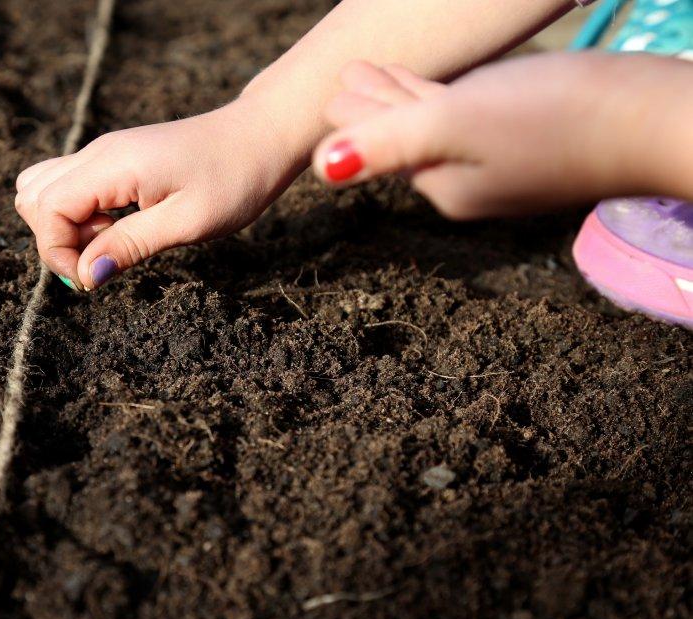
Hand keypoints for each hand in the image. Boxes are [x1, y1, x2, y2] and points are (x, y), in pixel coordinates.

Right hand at [15, 97, 303, 289]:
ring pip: (44, 188)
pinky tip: (117, 227)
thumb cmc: (233, 179)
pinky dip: (78, 214)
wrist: (260, 137)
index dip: (57, 252)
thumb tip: (86, 276)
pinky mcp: (113, 161)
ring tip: (111, 242)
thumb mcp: (187, 222)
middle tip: (104, 260)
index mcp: (112, 165)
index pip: (46, 209)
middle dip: (55, 241)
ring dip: (64, 227)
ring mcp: (103, 154)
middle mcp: (98, 153)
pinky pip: (70, 186)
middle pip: (33, 197)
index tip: (92, 280)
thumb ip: (131, 245)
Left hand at [311, 53, 692, 216]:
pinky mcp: (538, 140)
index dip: (355, 116)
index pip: (384, 148)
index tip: (328, 91)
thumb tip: (322, 169)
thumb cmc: (559, 119)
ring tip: (380, 70)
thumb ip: (389, 143)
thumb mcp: (456, 126)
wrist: (656, 121)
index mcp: (444, 186)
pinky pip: (478, 115)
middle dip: (375, 107)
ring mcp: (506, 163)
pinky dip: (450, 95)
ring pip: (441, 124)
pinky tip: (453, 80)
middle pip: (408, 138)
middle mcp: (471, 184)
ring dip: (407, 96)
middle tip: (344, 76)